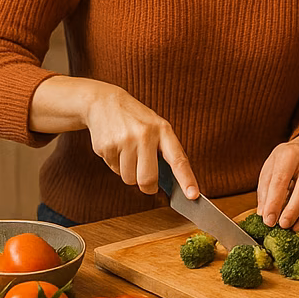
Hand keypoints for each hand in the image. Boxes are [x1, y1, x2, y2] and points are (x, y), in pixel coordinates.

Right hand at [81, 83, 196, 198]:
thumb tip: (170, 184)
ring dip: (129, 173)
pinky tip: (117, 149)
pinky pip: (114, 171)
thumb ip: (164, 151)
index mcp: (164, 130)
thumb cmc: (137, 120)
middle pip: (148, 179)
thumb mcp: (157, 127)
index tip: (193, 195)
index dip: (187, 179)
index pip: (178, 159)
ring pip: (129, 179)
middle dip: (148, 187)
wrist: (105, 103)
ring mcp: (125, 141)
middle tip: (147, 183)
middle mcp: (145, 135)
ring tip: (128, 153)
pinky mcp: (107, 147)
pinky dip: (116, 165)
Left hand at [257, 139, 298, 231]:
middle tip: (283, 225)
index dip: (274, 203)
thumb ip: (266, 191)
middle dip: (293, 210)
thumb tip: (265, 215)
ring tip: (296, 228)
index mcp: (290, 154)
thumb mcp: (270, 169)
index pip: (281, 180)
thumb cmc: (285, 162)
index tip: (268, 221)